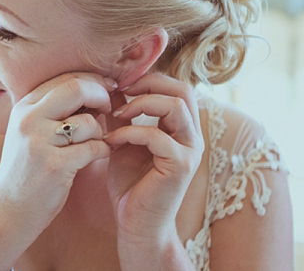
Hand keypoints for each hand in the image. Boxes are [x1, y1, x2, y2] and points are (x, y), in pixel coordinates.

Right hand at [0, 73, 115, 239]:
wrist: (7, 210)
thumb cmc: (26, 169)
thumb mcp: (29, 130)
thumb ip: (53, 109)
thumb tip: (93, 88)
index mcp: (24, 106)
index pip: (65, 78)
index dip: (92, 80)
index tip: (106, 89)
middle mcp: (28, 119)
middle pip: (76, 88)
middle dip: (101, 95)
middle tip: (109, 108)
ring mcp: (39, 142)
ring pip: (88, 121)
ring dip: (100, 131)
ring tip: (96, 141)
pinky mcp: (54, 166)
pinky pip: (93, 148)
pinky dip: (104, 150)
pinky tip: (100, 155)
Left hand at [103, 73, 203, 243]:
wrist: (136, 223)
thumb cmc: (131, 183)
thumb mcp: (124, 140)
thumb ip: (123, 114)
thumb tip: (111, 85)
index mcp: (182, 128)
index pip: (177, 88)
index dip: (150, 79)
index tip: (120, 84)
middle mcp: (192, 136)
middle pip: (183, 90)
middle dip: (149, 84)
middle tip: (121, 90)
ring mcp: (190, 150)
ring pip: (175, 106)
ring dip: (140, 104)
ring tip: (116, 115)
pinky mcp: (180, 166)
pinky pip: (157, 136)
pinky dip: (130, 132)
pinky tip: (111, 141)